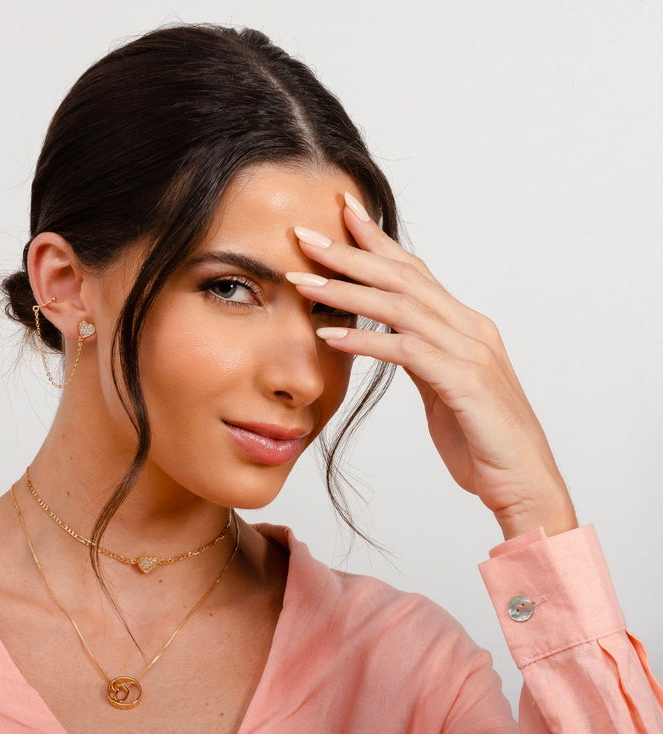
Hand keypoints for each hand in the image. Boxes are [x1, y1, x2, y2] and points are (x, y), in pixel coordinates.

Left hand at [287, 193, 576, 540]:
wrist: (525, 485)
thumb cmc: (482, 441)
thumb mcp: (443, 390)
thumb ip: (420, 358)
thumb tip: (387, 338)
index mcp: (465, 326)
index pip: (414, 271)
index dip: (377, 241)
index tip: (340, 215)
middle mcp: (470, 329)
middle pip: (403, 277)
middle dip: (351, 253)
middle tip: (306, 235)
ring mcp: (471, 353)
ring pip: (401, 306)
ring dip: (346, 291)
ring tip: (302, 281)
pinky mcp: (465, 383)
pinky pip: (406, 352)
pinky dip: (365, 339)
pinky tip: (330, 334)